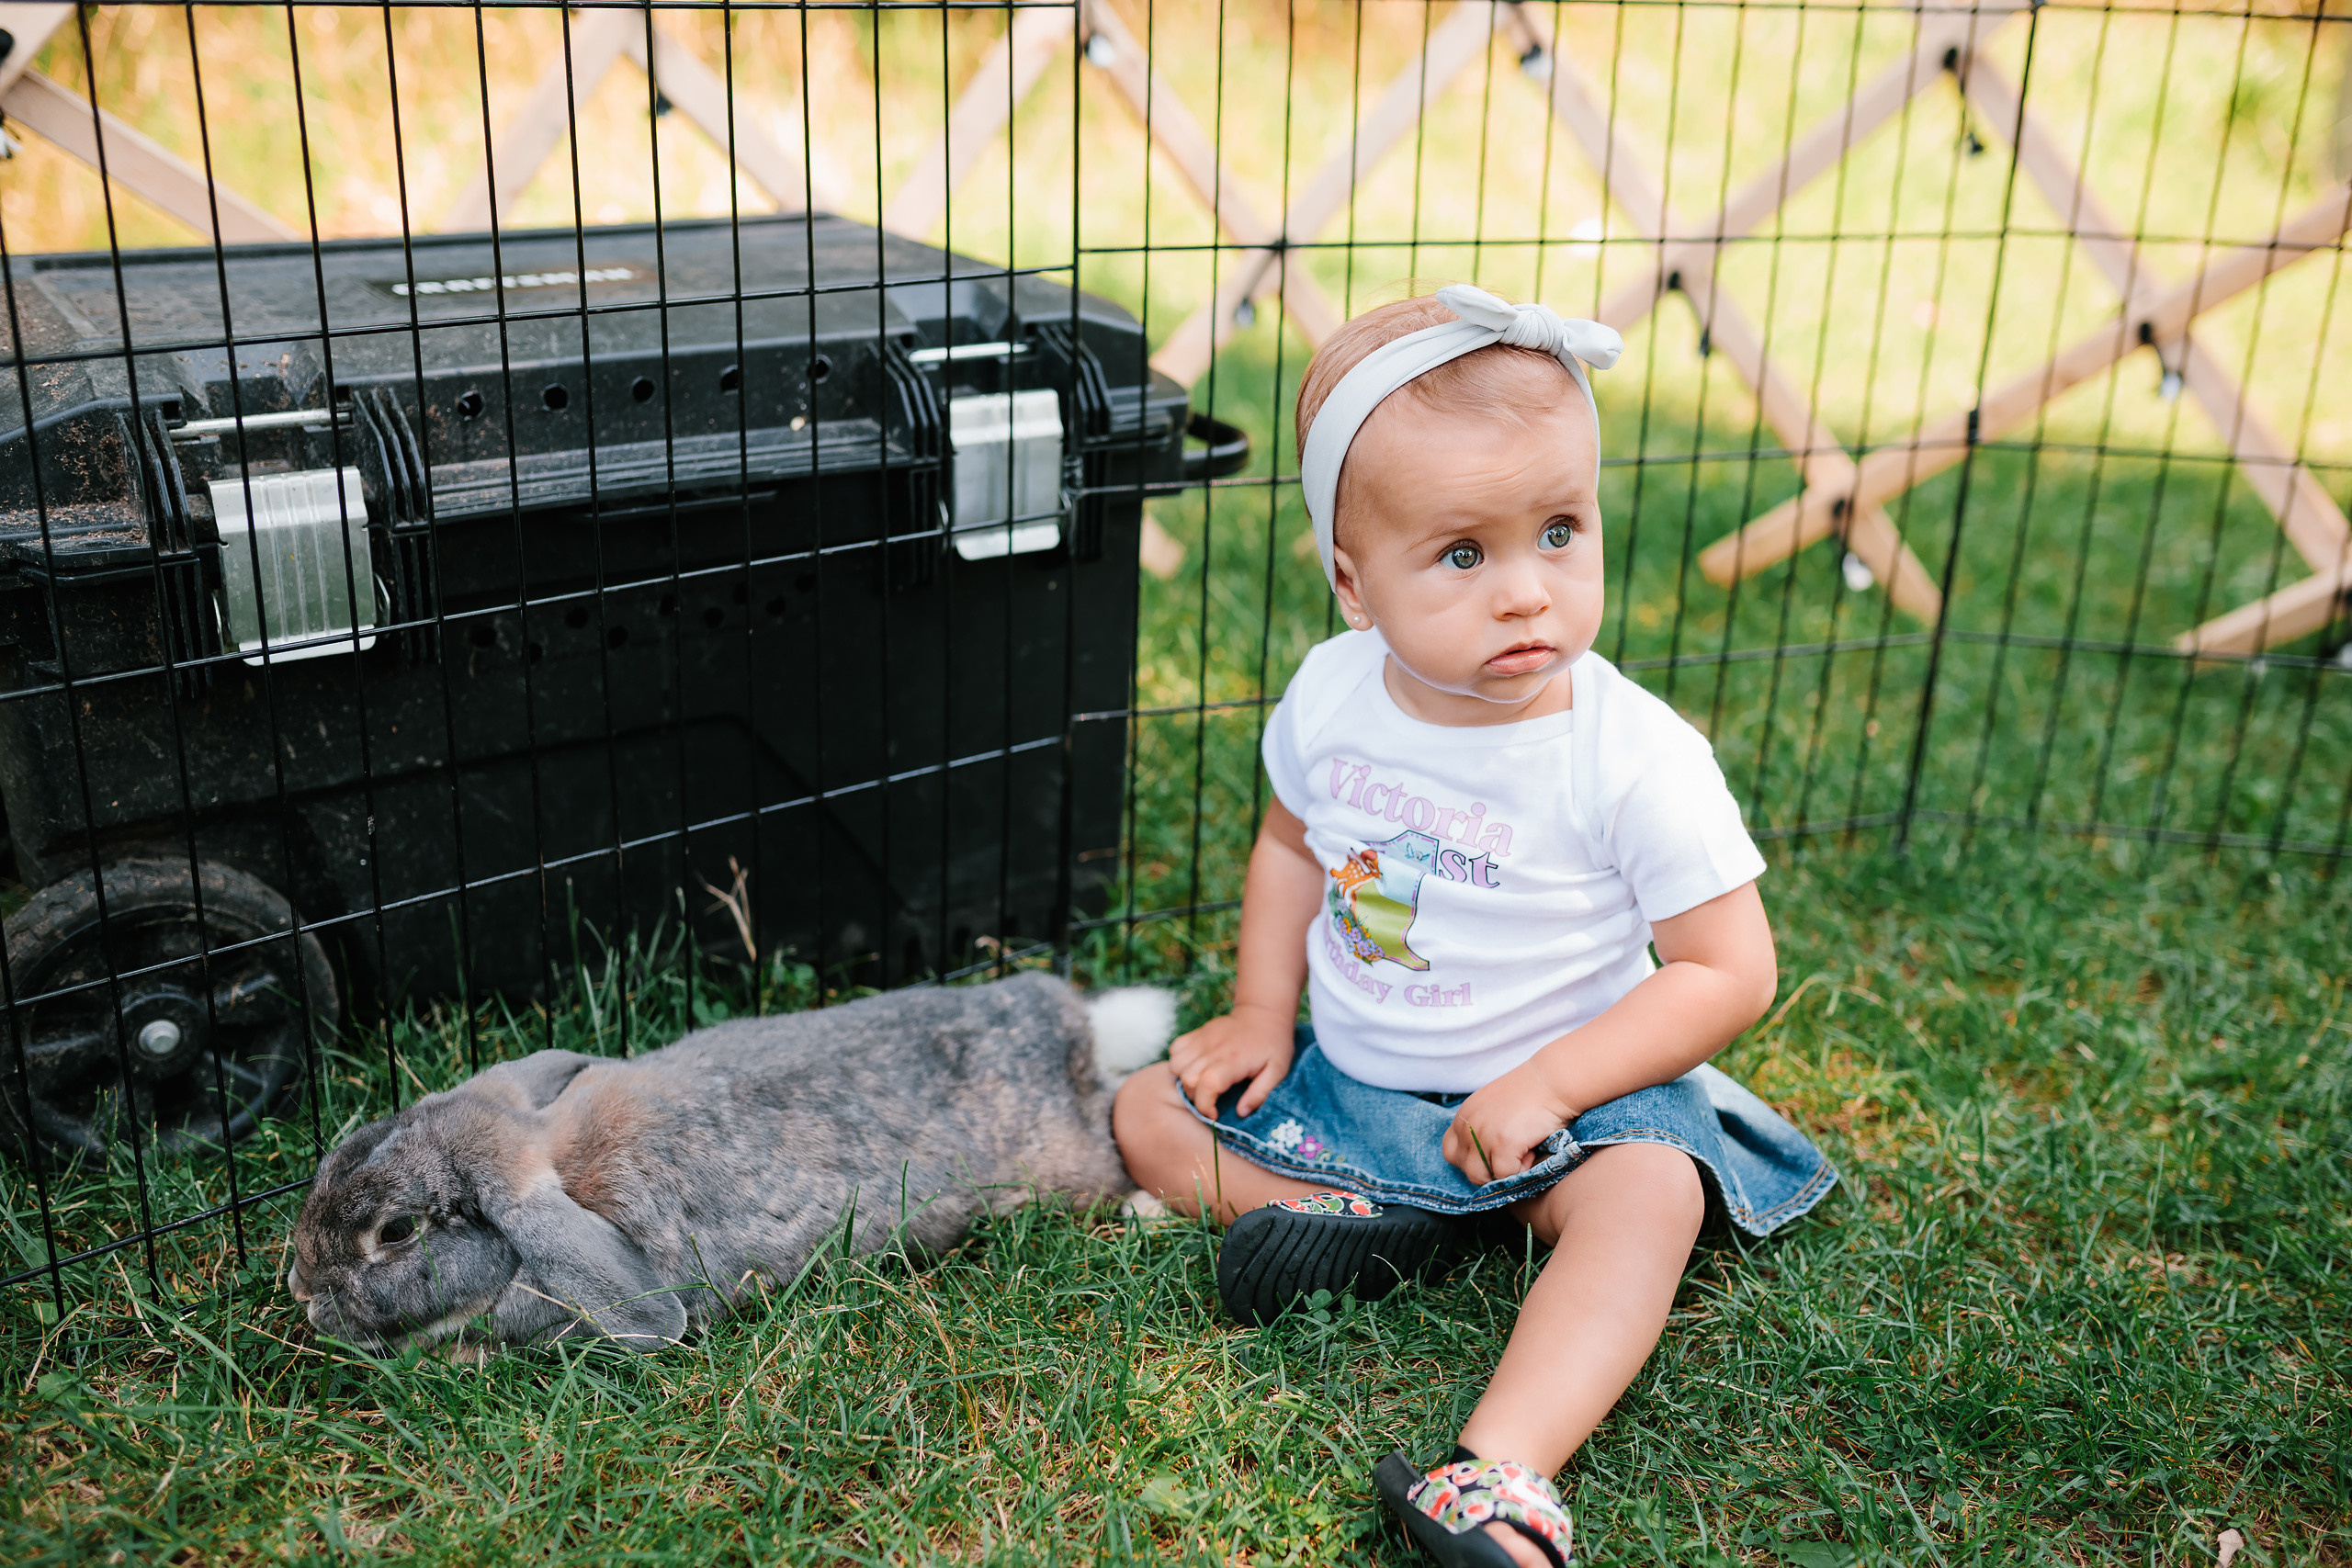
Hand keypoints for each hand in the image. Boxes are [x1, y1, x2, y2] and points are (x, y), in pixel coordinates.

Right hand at [1166, 1005, 1295, 1119]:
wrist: (1264, 1013)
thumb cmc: (1274, 1044)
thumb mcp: (1277, 1072)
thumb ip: (1260, 1094)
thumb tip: (1241, 1112)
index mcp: (1233, 1061)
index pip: (1207, 1086)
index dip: (1205, 1106)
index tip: (1214, 1114)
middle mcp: (1213, 1049)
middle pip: (1187, 1079)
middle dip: (1195, 1097)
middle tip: (1211, 1099)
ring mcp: (1202, 1039)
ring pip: (1176, 1065)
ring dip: (1184, 1080)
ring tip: (1201, 1084)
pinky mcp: (1197, 1033)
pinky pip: (1175, 1049)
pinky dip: (1179, 1062)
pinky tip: (1194, 1067)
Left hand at [1442, 1063, 1573, 1184]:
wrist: (1552, 1080)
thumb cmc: (1530, 1093)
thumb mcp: (1493, 1106)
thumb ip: (1481, 1127)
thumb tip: (1483, 1159)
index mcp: (1463, 1116)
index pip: (1450, 1151)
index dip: (1470, 1160)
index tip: (1492, 1157)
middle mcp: (1467, 1126)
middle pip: (1465, 1168)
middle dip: (1488, 1170)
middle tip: (1511, 1157)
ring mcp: (1482, 1136)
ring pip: (1482, 1176)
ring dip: (1503, 1172)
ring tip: (1522, 1153)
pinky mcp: (1502, 1144)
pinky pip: (1505, 1175)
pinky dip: (1521, 1169)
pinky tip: (1532, 1150)